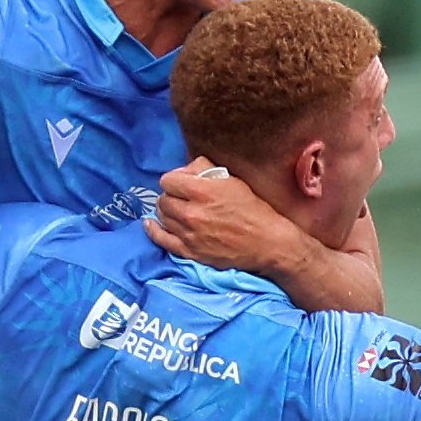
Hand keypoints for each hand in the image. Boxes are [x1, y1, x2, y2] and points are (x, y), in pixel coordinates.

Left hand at [144, 161, 314, 278]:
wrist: (269, 244)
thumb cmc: (254, 211)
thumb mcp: (233, 181)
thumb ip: (205, 170)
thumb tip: (186, 169)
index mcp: (202, 191)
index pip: (167, 180)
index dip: (175, 180)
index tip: (183, 184)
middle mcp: (191, 212)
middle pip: (163, 199)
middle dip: (172, 196)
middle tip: (184, 199)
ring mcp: (189, 234)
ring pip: (162, 216)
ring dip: (168, 212)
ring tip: (179, 211)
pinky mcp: (190, 251)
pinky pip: (161, 239)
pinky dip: (154, 230)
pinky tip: (151, 223)